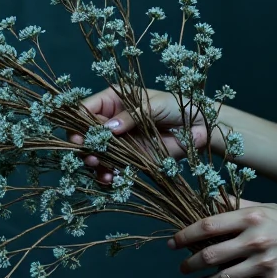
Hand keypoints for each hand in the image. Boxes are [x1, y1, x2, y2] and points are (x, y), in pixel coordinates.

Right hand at [68, 86, 222, 184]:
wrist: (199, 127)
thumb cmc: (178, 106)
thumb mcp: (154, 105)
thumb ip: (131, 115)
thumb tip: (109, 128)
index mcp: (114, 99)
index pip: (85, 109)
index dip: (78, 123)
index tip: (79, 137)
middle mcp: (112, 120)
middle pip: (86, 134)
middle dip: (84, 145)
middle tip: (89, 155)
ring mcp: (119, 140)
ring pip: (96, 153)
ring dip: (94, 162)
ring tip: (98, 167)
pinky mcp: (129, 157)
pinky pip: (111, 167)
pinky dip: (107, 174)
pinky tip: (109, 178)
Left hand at [168, 198, 276, 277]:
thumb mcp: (270, 207)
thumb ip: (241, 205)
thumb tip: (214, 201)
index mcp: (252, 216)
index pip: (207, 226)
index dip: (185, 236)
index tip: (173, 244)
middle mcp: (255, 239)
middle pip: (211, 255)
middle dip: (191, 264)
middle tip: (183, 268)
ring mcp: (266, 263)